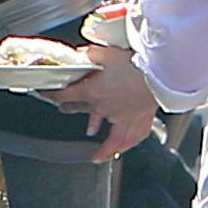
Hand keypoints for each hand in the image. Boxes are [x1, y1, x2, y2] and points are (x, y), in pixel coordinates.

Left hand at [43, 41, 158, 161]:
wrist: (160, 75)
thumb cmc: (137, 64)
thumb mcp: (109, 53)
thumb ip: (92, 54)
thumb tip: (83, 54)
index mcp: (93, 92)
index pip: (65, 95)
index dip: (52, 95)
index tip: (47, 95)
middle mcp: (104, 108)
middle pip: (80, 111)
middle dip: (69, 109)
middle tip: (64, 109)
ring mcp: (121, 117)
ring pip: (107, 136)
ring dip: (100, 144)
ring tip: (96, 154)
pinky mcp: (138, 120)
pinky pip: (130, 138)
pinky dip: (124, 147)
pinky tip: (122, 152)